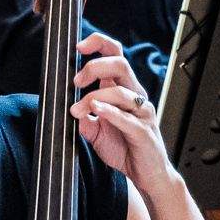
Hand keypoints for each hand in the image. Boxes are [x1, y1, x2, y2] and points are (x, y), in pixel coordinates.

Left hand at [71, 33, 174, 193]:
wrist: (148, 176)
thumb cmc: (127, 150)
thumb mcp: (97, 132)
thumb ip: (85, 118)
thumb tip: (71, 109)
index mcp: (125, 90)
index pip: (116, 56)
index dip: (99, 44)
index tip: (79, 47)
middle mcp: (136, 97)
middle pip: (120, 65)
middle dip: (94, 67)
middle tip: (76, 81)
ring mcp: (142, 113)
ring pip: (120, 92)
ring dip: (93, 98)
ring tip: (77, 110)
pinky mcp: (143, 131)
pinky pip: (126, 117)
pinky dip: (110, 111)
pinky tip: (96, 110)